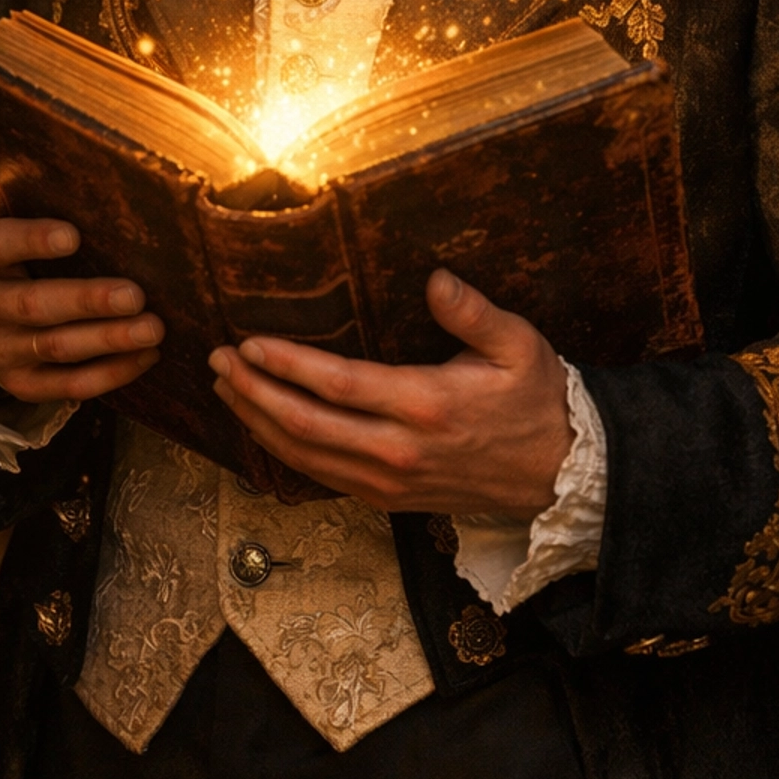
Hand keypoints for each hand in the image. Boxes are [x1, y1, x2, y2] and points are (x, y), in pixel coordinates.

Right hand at [0, 203, 163, 403]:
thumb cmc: (11, 250)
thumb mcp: (9, 218)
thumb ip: (38, 202)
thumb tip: (107, 178)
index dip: (31, 240)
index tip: (72, 236)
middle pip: (33, 305)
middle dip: (87, 301)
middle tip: (134, 295)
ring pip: (55, 348)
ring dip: (108, 340)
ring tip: (152, 329)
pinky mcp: (21, 383)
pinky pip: (68, 386)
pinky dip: (110, 374)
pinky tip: (146, 356)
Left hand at [208, 269, 571, 518]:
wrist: (561, 472)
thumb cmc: (538, 400)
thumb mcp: (518, 345)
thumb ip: (473, 312)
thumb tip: (435, 279)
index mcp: (426, 405)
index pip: (338, 385)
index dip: (286, 365)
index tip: (249, 343)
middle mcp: (399, 451)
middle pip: (306, 425)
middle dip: (253, 392)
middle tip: (216, 361)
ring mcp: (390, 482)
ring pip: (306, 458)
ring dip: (258, 422)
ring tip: (226, 390)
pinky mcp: (389, 499)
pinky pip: (323, 477)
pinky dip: (284, 452)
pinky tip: (265, 426)